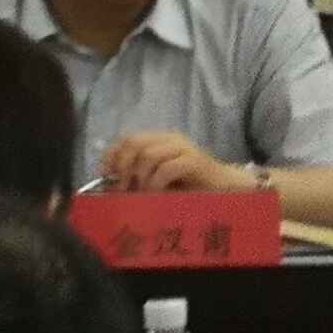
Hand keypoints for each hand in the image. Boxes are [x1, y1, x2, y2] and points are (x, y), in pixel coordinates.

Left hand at [101, 132, 244, 194]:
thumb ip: (140, 175)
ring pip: (148, 154)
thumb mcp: (160, 179)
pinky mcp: (194, 161)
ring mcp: (184, 148)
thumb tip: (113, 184)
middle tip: (122, 188)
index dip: (112, 154)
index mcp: (161, 140)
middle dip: (123, 165)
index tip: (105, 175)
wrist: (226, 189)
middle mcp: (171, 139)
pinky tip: (157, 194)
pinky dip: (156, 184)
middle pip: (134, 142)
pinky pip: (166, 169)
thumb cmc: (191, 187)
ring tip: (142, 193)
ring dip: (140, 177)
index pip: (128, 138)